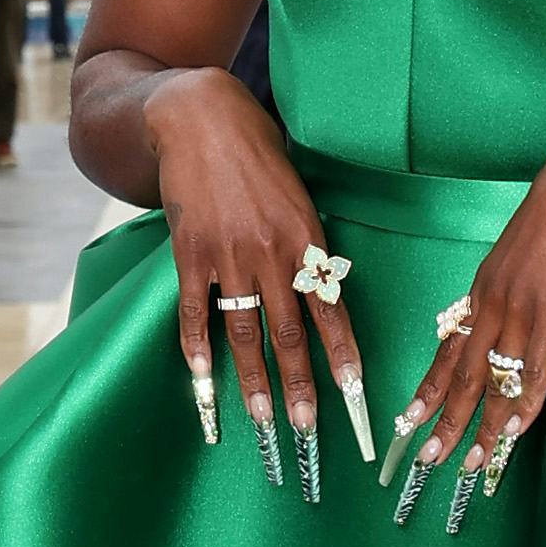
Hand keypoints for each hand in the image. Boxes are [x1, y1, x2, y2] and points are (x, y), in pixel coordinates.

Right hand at [150, 69, 369, 489]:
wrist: (201, 118)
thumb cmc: (258, 154)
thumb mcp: (299, 195)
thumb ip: (308, 244)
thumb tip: (322, 290)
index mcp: (308, 239)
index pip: (331, 310)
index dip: (343, 356)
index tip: (355, 395)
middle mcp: (272, 253)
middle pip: (289, 334)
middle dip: (299, 386)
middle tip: (307, 428)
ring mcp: (228, 256)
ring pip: (244, 333)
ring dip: (253, 381)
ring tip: (261, 418)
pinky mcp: (190, 253)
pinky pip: (195, 311)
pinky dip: (197, 348)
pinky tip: (202, 378)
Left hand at [379, 137, 545, 520]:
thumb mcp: (524, 258)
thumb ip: (512, 293)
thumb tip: (510, 324)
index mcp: (482, 289)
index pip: (447, 348)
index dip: (428, 388)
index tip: (410, 420)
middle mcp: (490, 302)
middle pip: (460, 373)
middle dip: (443, 421)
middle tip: (428, 459)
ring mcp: (518, 307)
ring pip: (492, 378)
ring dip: (481, 426)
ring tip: (470, 463)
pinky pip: (533, 367)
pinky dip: (524, 403)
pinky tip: (515, 431)